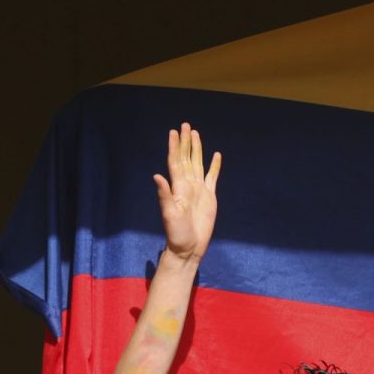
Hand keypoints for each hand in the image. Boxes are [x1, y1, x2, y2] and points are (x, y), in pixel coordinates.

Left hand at [156, 123, 220, 262]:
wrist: (189, 247)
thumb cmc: (177, 233)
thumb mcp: (169, 214)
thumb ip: (165, 195)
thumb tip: (157, 176)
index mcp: (178, 187)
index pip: (175, 162)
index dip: (174, 147)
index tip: (174, 132)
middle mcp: (188, 185)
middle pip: (186, 158)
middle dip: (186, 142)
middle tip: (186, 125)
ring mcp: (199, 190)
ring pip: (198, 164)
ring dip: (197, 149)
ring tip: (196, 134)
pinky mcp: (209, 197)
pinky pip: (212, 177)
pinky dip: (214, 166)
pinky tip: (216, 155)